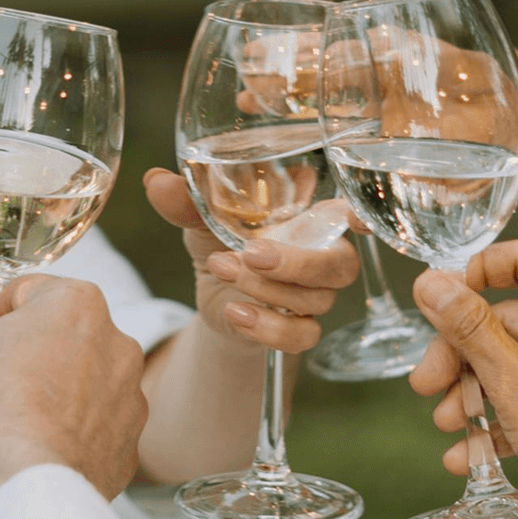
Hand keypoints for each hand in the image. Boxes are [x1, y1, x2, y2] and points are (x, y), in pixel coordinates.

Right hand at [0, 276, 147, 514]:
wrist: (25, 487)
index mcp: (77, 305)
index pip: (28, 292)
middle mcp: (116, 344)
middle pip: (62, 337)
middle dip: (29, 352)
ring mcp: (129, 398)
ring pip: (83, 383)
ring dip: (54, 393)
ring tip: (14, 423)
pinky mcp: (128, 447)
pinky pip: (93, 429)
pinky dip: (69, 434)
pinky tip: (38, 450)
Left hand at [143, 168, 357, 352]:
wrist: (214, 294)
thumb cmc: (220, 240)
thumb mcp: (202, 219)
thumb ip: (187, 201)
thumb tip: (156, 182)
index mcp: (311, 218)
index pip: (351, 215)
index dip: (361, 218)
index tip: (356, 220)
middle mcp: (323, 256)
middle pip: (339, 265)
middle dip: (297, 262)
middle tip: (251, 253)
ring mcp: (316, 297)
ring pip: (315, 300)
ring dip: (265, 288)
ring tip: (221, 269)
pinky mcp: (300, 329)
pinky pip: (302, 336)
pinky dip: (269, 328)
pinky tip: (235, 313)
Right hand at [407, 239, 517, 518]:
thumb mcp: (514, 384)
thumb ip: (470, 329)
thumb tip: (431, 282)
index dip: (479, 272)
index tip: (442, 303)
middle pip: (509, 320)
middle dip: (461, 355)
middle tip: (424, 386)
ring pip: (514, 362)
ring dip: (473, 392)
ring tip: (445, 424)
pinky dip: (498, 419)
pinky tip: (464, 454)